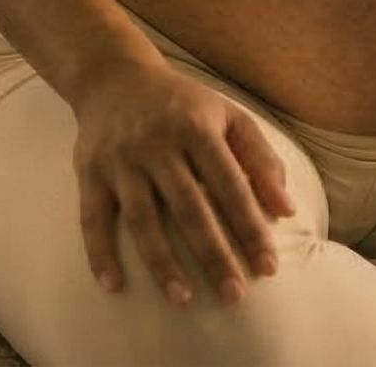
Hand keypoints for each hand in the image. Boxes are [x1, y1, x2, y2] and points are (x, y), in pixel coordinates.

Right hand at [69, 57, 296, 307]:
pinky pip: (92, 218)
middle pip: (189, 208)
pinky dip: (99, 253)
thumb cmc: (182, 104)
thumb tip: (286, 209)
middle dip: (213, 254)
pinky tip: (113, 285)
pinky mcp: (89, 172)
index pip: (230, 185)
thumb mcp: (227, 116)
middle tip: (233, 295)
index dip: (250, 227)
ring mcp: (121, 160)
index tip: (268, 267)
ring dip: (162, 262)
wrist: (114, 77)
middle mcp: (158, 144)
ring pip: (143, 219)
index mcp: (197, 128)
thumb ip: (260, 159)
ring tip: (183, 299)